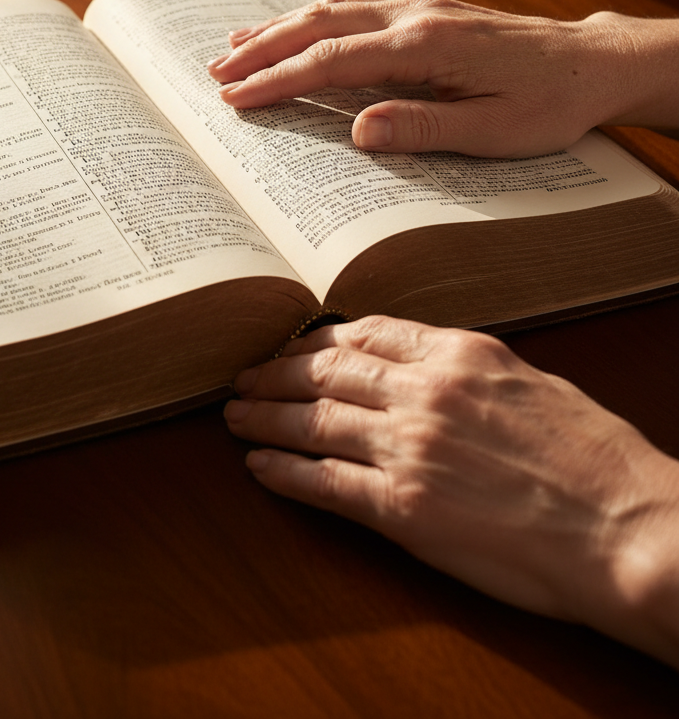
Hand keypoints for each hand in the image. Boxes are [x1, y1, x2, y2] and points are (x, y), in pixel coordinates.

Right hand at [206, 0, 678, 157]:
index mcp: (423, 47)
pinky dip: (312, 15)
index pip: (330, 62)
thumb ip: (425, 128)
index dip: (276, 80)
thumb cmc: (548, 103)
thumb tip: (357, 132)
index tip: (234, 97)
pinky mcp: (424, 10)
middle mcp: (412, 18)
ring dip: (278, 26)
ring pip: (330, 9)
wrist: (591, 62)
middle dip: (260, 47)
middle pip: (316, 25)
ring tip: (233, 43)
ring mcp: (417, 8)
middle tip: (214, 70)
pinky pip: (353, 6)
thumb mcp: (495, 131)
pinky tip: (295, 23)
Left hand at [223, 316, 678, 666]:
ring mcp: (409, 448)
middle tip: (242, 378)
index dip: (315, 339)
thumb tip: (417, 362)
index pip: (364, 331)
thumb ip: (465, 369)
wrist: (629, 530)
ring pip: (312, 421)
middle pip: (324, 371)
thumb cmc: (594, 459)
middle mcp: (424, 392)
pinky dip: (283, 473)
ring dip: (264, 418)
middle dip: (274, 374)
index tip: (290, 347)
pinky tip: (258, 466)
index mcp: (458, 354)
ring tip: (234, 416)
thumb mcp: (530, 382)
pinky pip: (324, 483)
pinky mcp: (403, 508)